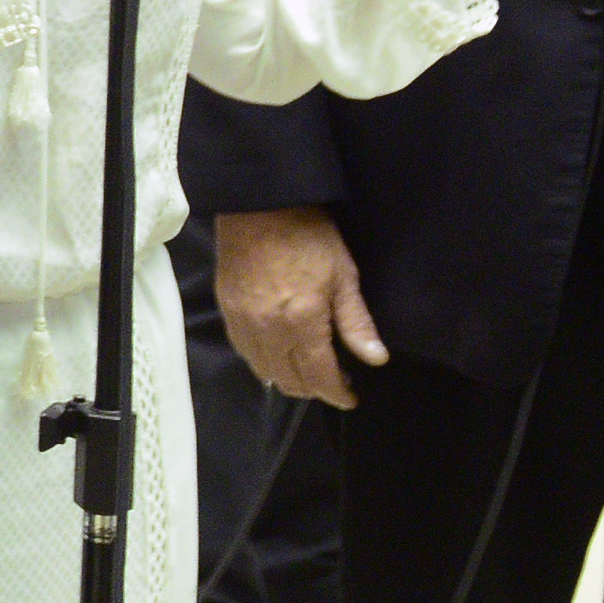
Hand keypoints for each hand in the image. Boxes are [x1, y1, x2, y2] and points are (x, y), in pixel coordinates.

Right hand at [214, 207, 382, 408]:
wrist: (259, 206)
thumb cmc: (309, 236)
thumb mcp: (343, 276)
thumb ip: (356, 322)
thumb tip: (376, 358)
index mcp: (302, 322)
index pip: (320, 376)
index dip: (338, 393)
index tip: (351, 397)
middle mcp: (268, 331)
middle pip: (289, 380)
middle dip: (314, 389)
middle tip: (334, 382)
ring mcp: (243, 322)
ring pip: (263, 370)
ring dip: (287, 379)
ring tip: (307, 372)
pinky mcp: (227, 310)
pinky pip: (244, 351)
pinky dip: (263, 362)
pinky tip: (277, 355)